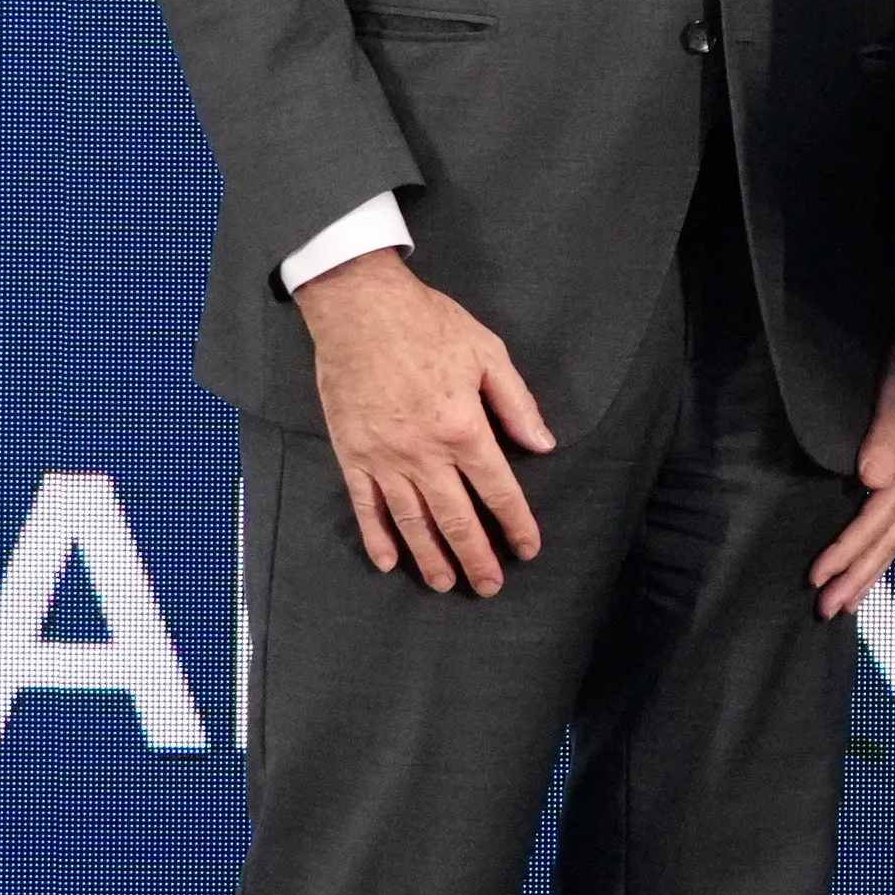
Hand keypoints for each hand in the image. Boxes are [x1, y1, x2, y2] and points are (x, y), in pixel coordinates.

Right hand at [296, 252, 552, 595]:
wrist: (359, 307)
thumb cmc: (428, 324)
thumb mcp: (488, 353)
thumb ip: (516, 404)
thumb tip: (542, 444)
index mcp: (464, 429)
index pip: (498, 490)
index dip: (516, 524)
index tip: (527, 550)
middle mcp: (424, 452)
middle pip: (455, 518)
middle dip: (476, 557)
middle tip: (488, 587)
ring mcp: (384, 457)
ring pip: (411, 520)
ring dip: (430, 556)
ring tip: (444, 583)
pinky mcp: (351, 453)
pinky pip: (366, 504)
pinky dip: (377, 536)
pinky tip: (389, 562)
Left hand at [808, 317, 894, 621]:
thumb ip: (886, 436)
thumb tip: (871, 480)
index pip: (876, 521)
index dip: (847, 550)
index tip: (818, 576)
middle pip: (887, 542)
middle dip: (858, 577)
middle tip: (827, 611)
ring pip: (894, 540)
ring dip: (869, 573)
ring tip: (846, 603)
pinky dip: (881, 551)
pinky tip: (870, 564)